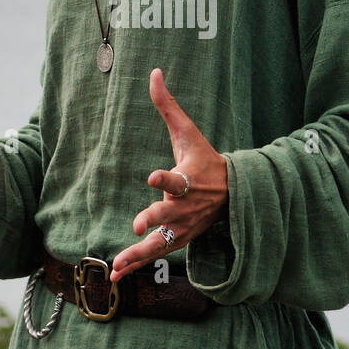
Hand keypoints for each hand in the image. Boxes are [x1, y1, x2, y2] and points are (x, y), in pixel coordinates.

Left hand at [110, 68, 228, 282]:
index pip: (176, 179)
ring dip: (139, 254)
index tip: (151, 176)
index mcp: (188, 179)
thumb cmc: (203, 159)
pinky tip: (115, 276)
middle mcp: (185, 206)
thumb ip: (167, 105)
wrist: (232, 194)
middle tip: (138, 225)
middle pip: (168, 215)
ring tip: (117, 264)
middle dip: (154, 219)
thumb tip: (153, 72)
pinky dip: (136, 265)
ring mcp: (182, 227)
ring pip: (160, 242)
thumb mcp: (188, 132)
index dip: (164, 179)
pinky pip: (155, 255)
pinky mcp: (177, 241)